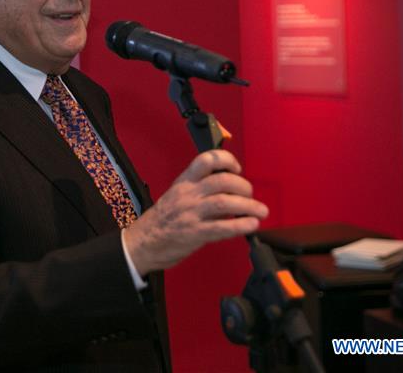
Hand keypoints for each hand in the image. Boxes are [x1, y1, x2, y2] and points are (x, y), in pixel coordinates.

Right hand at [123, 149, 267, 276]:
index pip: (206, 160)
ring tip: (260, 211)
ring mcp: (190, 214)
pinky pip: (221, 228)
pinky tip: (252, 225)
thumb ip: (200, 189)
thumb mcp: (177, 195)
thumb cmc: (162, 220)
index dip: (227, 160)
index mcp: (184, 182)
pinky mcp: (194, 234)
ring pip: (224, 202)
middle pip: (222, 181)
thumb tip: (230, 189)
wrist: (142, 242)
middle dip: (244, 187)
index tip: (237, 168)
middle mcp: (188, 195)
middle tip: (250, 195)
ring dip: (248, 206)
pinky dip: (240, 226)